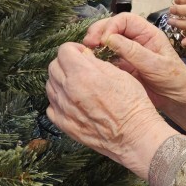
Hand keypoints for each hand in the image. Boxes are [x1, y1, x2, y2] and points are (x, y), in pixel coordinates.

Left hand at [46, 42, 173, 178]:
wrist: (135, 136)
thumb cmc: (133, 105)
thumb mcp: (120, 75)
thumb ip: (97, 63)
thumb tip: (84, 56)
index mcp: (83, 75)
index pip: (64, 51)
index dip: (74, 49)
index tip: (82, 54)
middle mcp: (69, 91)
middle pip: (53, 67)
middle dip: (66, 63)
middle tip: (80, 68)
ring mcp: (64, 109)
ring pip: (50, 86)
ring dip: (61, 81)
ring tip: (78, 86)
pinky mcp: (64, 125)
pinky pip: (51, 107)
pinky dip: (59, 101)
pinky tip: (73, 102)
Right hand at [83, 13, 185, 138]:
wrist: (178, 100)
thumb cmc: (174, 80)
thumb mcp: (156, 64)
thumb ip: (133, 51)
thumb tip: (110, 38)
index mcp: (148, 34)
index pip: (125, 19)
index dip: (111, 25)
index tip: (103, 39)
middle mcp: (136, 40)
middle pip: (112, 27)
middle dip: (99, 32)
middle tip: (88, 43)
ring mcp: (128, 53)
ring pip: (107, 42)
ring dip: (95, 45)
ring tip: (87, 53)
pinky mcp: (123, 67)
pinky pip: (107, 58)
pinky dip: (98, 59)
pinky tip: (93, 64)